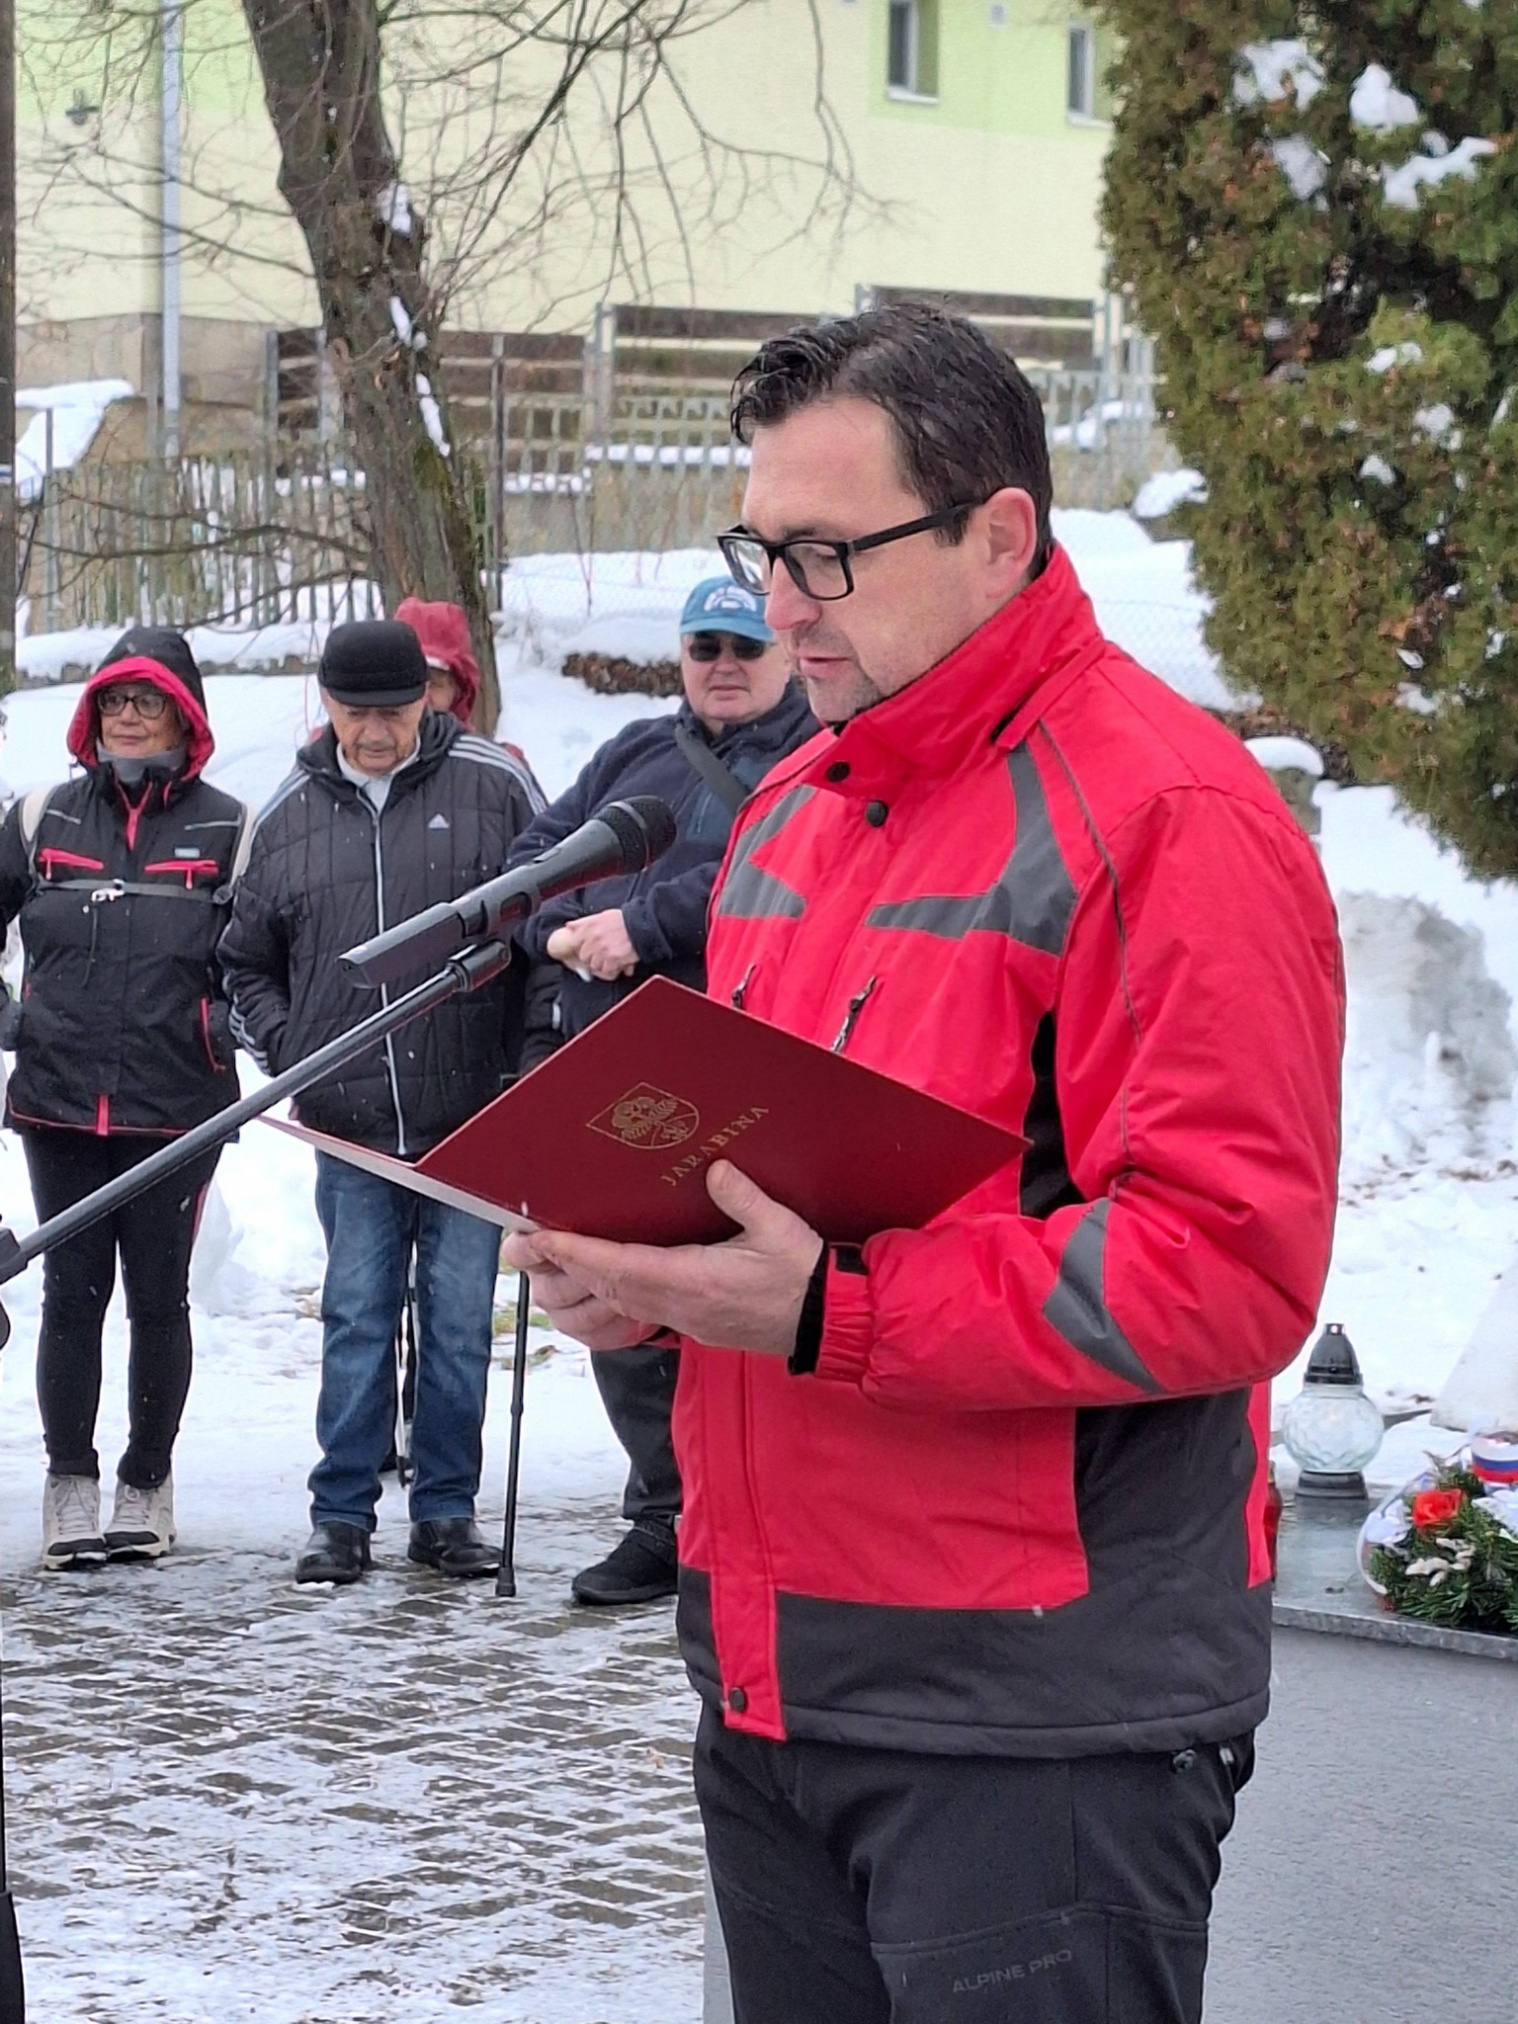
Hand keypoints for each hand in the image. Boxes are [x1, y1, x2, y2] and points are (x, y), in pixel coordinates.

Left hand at [503, 1162, 823, 1356]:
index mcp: (698, 1280)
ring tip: (555, 1255)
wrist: (826, 1323)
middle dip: (568, 1264)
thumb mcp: (781, 1229)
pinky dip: (612, 1289)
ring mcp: (686, 1318)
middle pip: (610, 1285)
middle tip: (529, 1243)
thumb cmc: (804, 1277)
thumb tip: (714, 1169)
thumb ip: (745, 1199)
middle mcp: (684, 1304)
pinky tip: (603, 1276)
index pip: (624, 1266)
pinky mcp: (694, 1323)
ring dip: (586, 1278)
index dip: (581, 1253)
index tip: (546, 1240)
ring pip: (621, 1299)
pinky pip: (640, 1307)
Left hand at [550, 909, 637, 981]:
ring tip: (612, 959)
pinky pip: (607, 971)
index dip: (581, 947)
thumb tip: (568, 926)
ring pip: (594, 965)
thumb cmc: (624, 920)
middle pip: (584, 956)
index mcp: (589, 927)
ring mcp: (602, 950)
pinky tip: (619, 964)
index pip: (575, 943)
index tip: (587, 949)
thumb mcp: (602, 916)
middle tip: (602, 955)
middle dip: (592, 957)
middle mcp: (594, 939)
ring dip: (602, 964)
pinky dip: (613, 969)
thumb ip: (583, 922)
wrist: (642, 926)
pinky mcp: (613, 959)